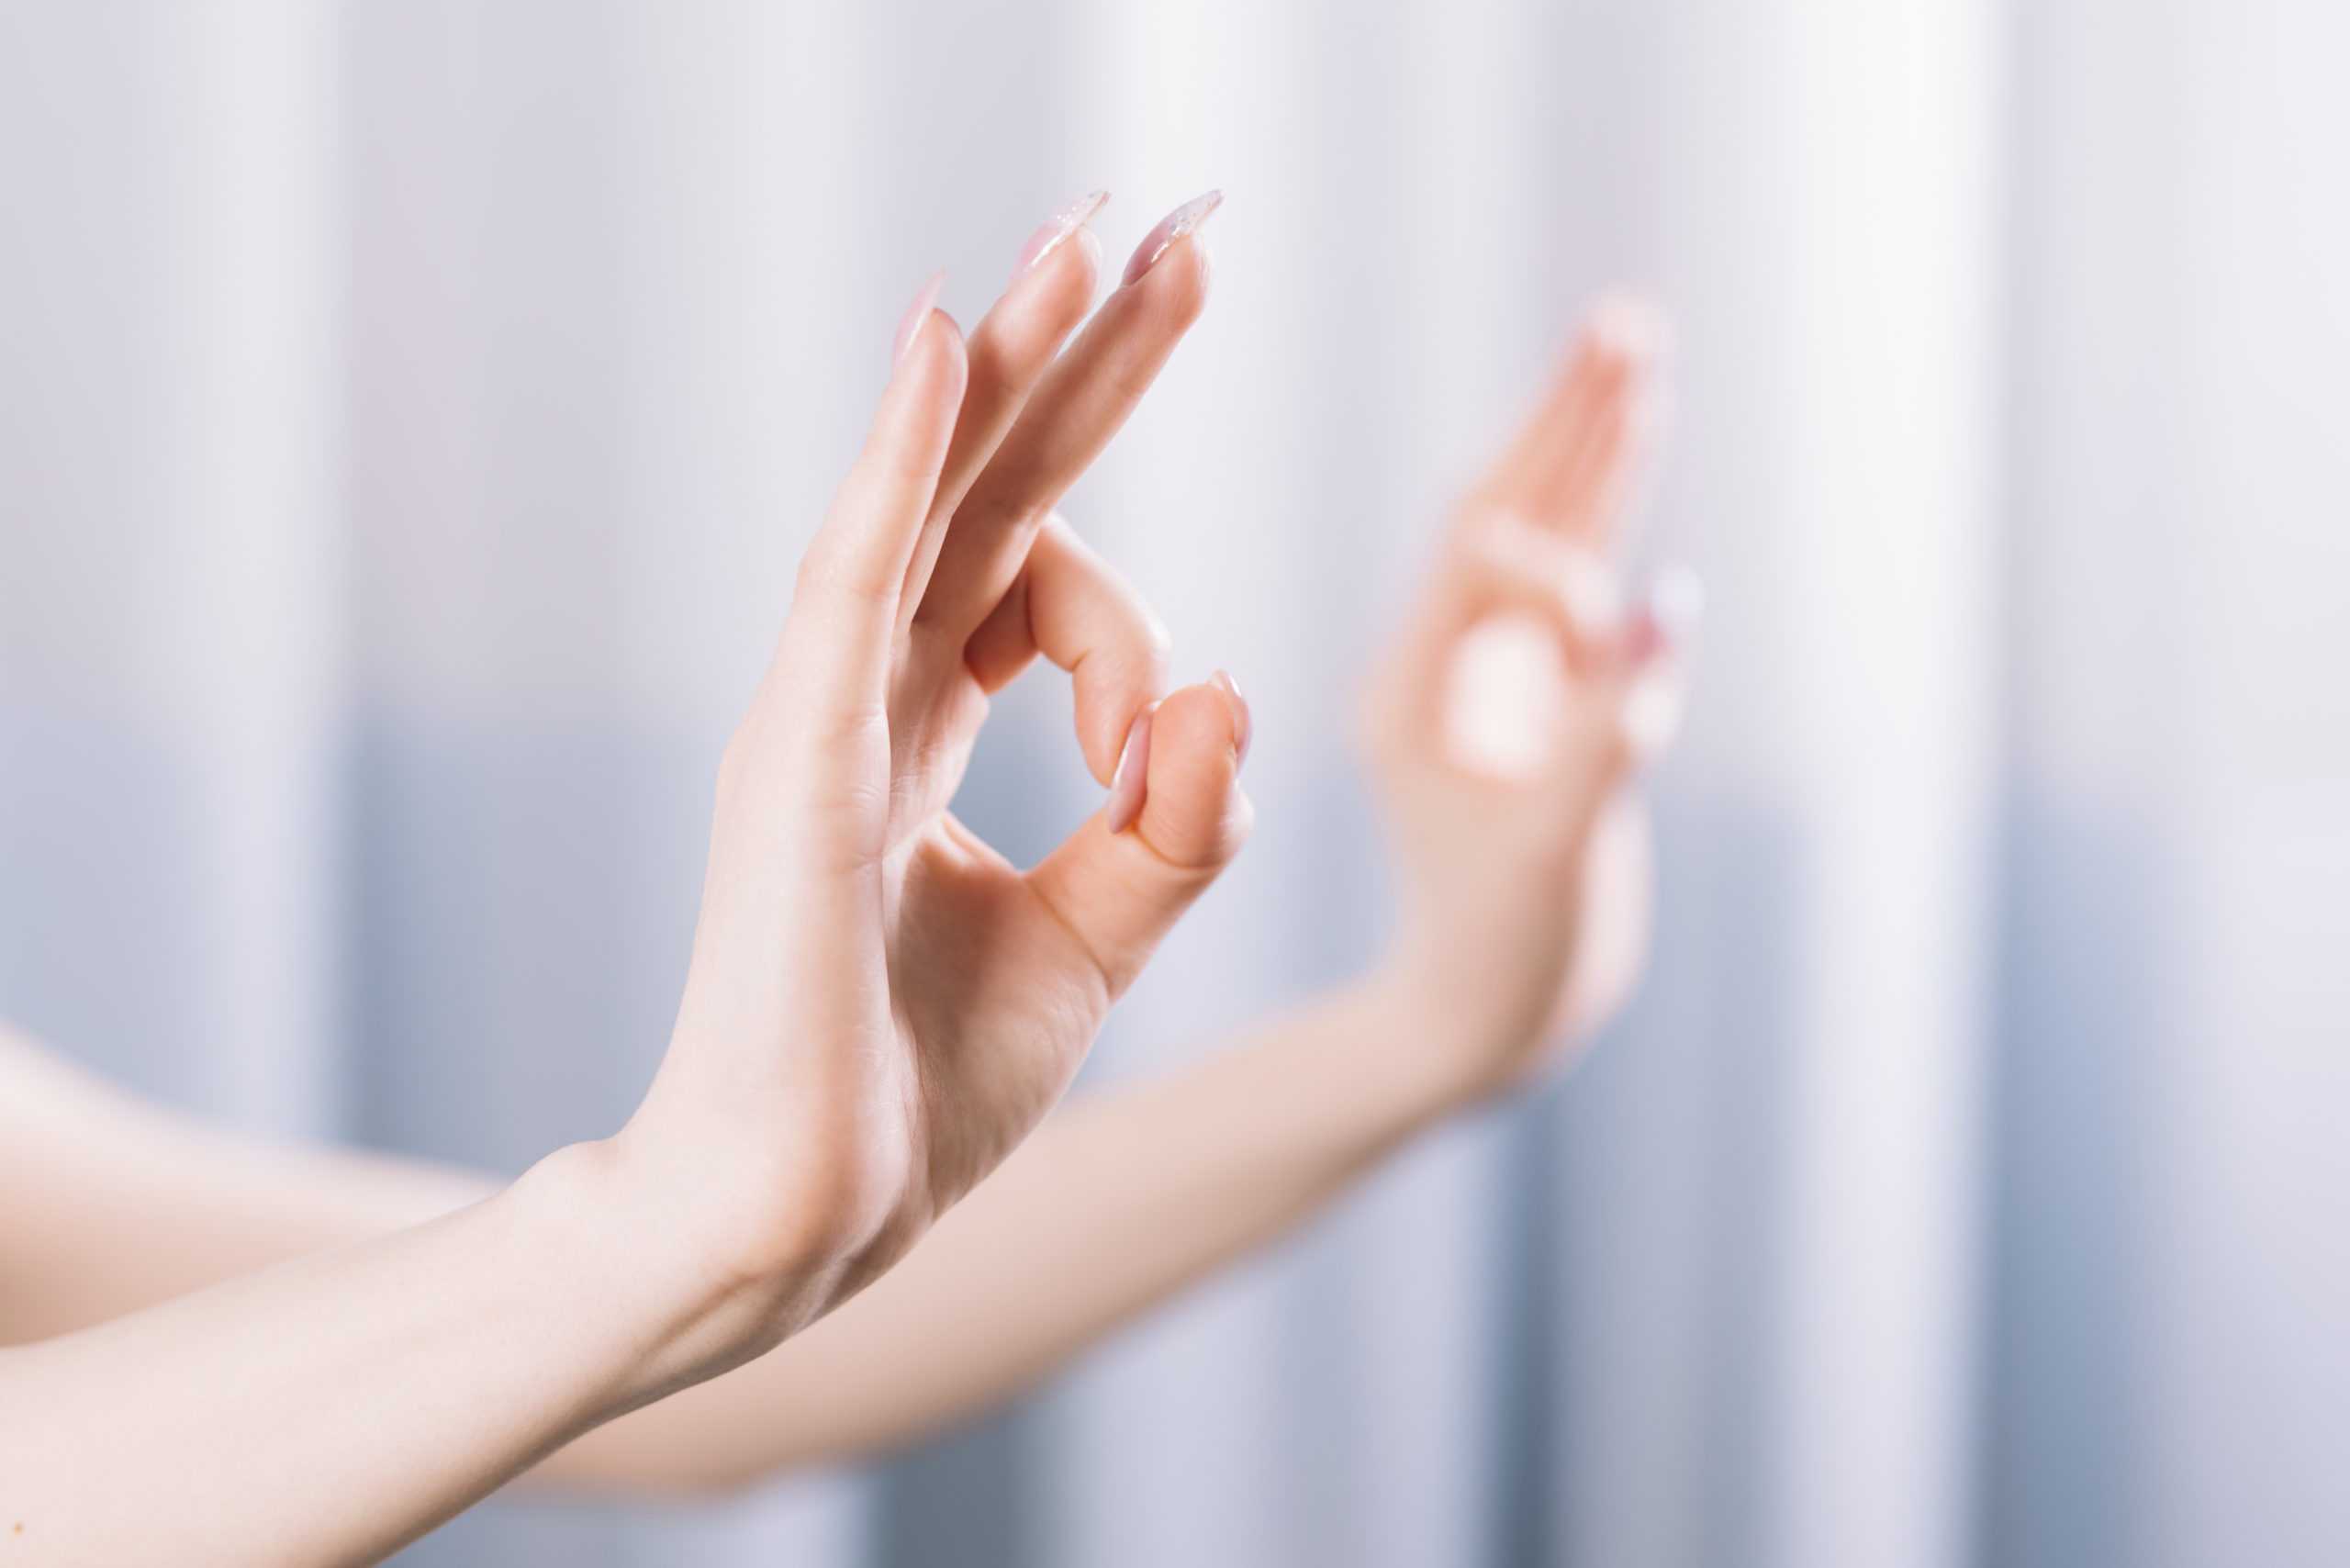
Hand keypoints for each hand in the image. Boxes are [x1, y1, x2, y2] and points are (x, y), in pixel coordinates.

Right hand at [619, 193, 1251, 1357]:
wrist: (806, 1223)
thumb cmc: (921, 1091)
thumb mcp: (1097, 938)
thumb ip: (1176, 823)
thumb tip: (1227, 694)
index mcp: (921, 729)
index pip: (1036, 581)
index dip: (1127, 608)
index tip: (1168, 742)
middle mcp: (868, 692)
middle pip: (990, 489)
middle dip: (1084, 365)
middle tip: (1173, 236)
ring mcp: (822, 713)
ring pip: (927, 497)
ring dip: (1014, 362)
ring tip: (1094, 239)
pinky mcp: (799, 757)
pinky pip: (853, 575)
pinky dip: (897, 457)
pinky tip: (949, 340)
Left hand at [1362, 300, 1697, 1106]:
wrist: (1485, 1018)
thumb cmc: (1510, 949)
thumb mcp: (1557, 847)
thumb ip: (1607, 730)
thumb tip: (1666, 606)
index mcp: (1414, 691)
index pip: (1480, 557)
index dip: (1549, 499)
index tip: (1613, 469)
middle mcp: (1443, 667)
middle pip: (1509, 512)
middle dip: (1569, 422)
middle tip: (1625, 322)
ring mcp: (1488, 680)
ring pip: (1546, 538)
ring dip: (1592, 450)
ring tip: (1636, 353)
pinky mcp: (1534, 702)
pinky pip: (1572, 592)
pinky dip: (1606, 519)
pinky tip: (1629, 449)